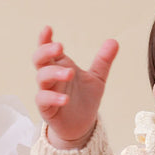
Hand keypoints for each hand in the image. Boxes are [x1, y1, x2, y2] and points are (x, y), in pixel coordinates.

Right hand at [33, 26, 118, 148]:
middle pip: (40, 60)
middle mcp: (51, 77)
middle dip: (46, 51)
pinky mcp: (46, 108)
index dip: (45, 39)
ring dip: (54, 73)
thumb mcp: (97, 78)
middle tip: (59, 47)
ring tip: (70, 73)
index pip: (49, 50)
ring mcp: (47, 92)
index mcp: (61, 66)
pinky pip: (43, 100)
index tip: (48, 29)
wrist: (82, 125)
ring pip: (42, 78)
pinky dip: (53, 97)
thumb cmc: (85, 99)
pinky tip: (65, 99)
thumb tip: (114, 41)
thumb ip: (103, 61)